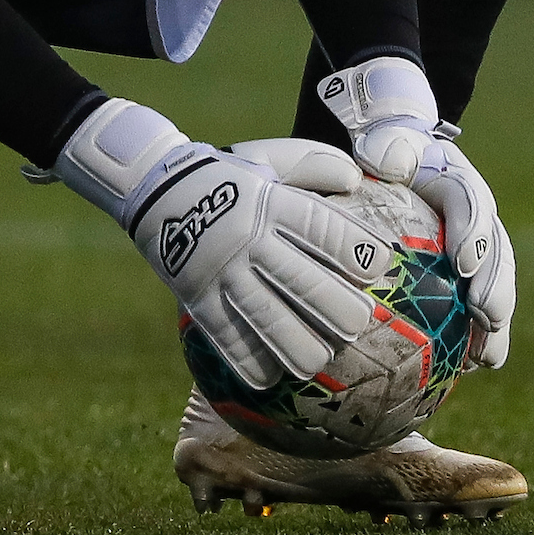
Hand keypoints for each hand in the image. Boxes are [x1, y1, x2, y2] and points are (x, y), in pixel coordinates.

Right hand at [53, 99, 374, 389]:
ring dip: (298, 344)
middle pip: (303, 282)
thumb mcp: (267, 157)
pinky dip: (248, 360)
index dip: (356, 250)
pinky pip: (224, 336)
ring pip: (267, 317)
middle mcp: (249, 239)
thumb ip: (312, 163)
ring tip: (318, 360)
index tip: (379, 267)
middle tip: (356, 324)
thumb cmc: (227, 175)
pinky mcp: (196, 296)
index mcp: (271, 202)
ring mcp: (221, 271)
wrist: (154, 187)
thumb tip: (353, 178)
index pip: (322, 229)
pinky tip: (270, 377)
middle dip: (338, 309)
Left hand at [317, 56, 516, 367]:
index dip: (471, 232)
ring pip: (495, 284)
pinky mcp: (470, 274)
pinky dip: (479, 335)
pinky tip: (472, 367)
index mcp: (457, 180)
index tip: (462, 263)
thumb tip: (387, 163)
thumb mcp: (383, 143)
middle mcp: (478, 216)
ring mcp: (479, 247)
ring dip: (496, 321)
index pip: (470, 202)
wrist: (398, 161)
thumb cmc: (384, 155)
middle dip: (495, 286)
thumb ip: (388, 148)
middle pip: (495, 251)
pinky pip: (480, 306)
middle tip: (486, 316)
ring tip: (488, 355)